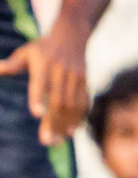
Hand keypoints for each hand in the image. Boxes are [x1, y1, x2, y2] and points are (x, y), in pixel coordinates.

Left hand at [0, 23, 89, 144]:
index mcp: (44, 64)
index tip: (37, 113)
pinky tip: (72, 131)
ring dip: (65, 123)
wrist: (72, 36)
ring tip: (57, 141)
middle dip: (53, 121)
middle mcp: (61, 71)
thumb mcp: (26, 52)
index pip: (40, 83)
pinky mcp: (84, 81)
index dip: (39, 97)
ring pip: (72, 104)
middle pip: (58, 100)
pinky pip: (83, 101)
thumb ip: (13, 64)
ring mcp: (75, 77)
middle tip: (47, 141)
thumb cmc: (43, 48)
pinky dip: (79, 117)